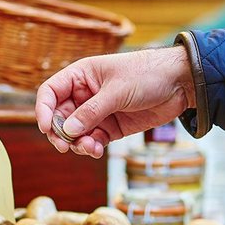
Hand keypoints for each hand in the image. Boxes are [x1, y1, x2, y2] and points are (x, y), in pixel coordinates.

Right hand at [35, 45, 195, 157]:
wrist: (181, 84)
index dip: (43, 109)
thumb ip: (92, 111)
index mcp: (81, 75)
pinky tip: (96, 150)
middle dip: (60, 132)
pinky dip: (90, 147)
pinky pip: (92, 140)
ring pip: (75, 132)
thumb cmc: (147, 74)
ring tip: (90, 147)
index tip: (45, 127)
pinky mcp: (111, 127)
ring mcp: (98, 112)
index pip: (51, 92)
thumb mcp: (117, 91)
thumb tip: (69, 129)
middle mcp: (85, 94)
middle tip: (65, 146)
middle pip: (59, 116)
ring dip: (77, 143)